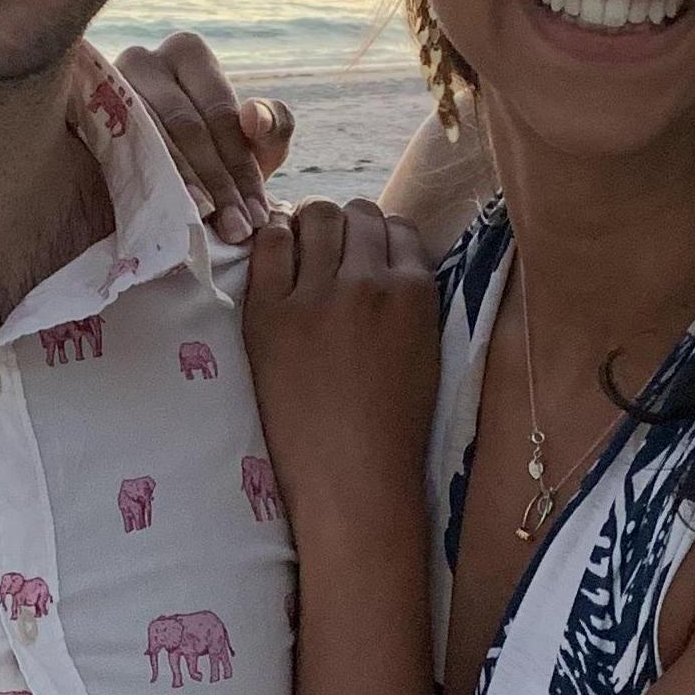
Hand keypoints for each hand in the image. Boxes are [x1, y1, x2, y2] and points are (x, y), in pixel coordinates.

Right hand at [106, 33, 293, 239]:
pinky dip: (141, 184)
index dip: (243, 168)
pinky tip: (160, 214)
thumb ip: (272, 127)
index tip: (258, 215)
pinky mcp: (74, 112)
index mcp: (188, 54)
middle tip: (235, 229)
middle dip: (217, 183)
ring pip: (149, 138)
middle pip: (186, 125)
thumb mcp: (250, 146)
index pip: (221, 112)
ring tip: (204, 225)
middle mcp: (142, 59)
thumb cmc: (207, 158)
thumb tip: (252, 116)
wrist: (142, 182)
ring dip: (181, 186)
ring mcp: (103, 84)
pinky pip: (111, 150)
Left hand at [242, 200, 437, 534]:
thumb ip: (410, 300)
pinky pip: (270, 242)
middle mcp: (368, 282)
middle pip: (356, 214)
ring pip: (315, 217)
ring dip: (311, 227)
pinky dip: (274, 239)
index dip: (380, 238)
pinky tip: (275, 260)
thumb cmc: (392, 427)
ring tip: (303, 253)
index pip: (398, 228)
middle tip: (331, 254)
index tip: (366, 256)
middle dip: (346, 228)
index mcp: (414, 293)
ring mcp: (316, 296)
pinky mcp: (270, 313)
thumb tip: (383, 261)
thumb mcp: (424, 351)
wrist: (350, 479)